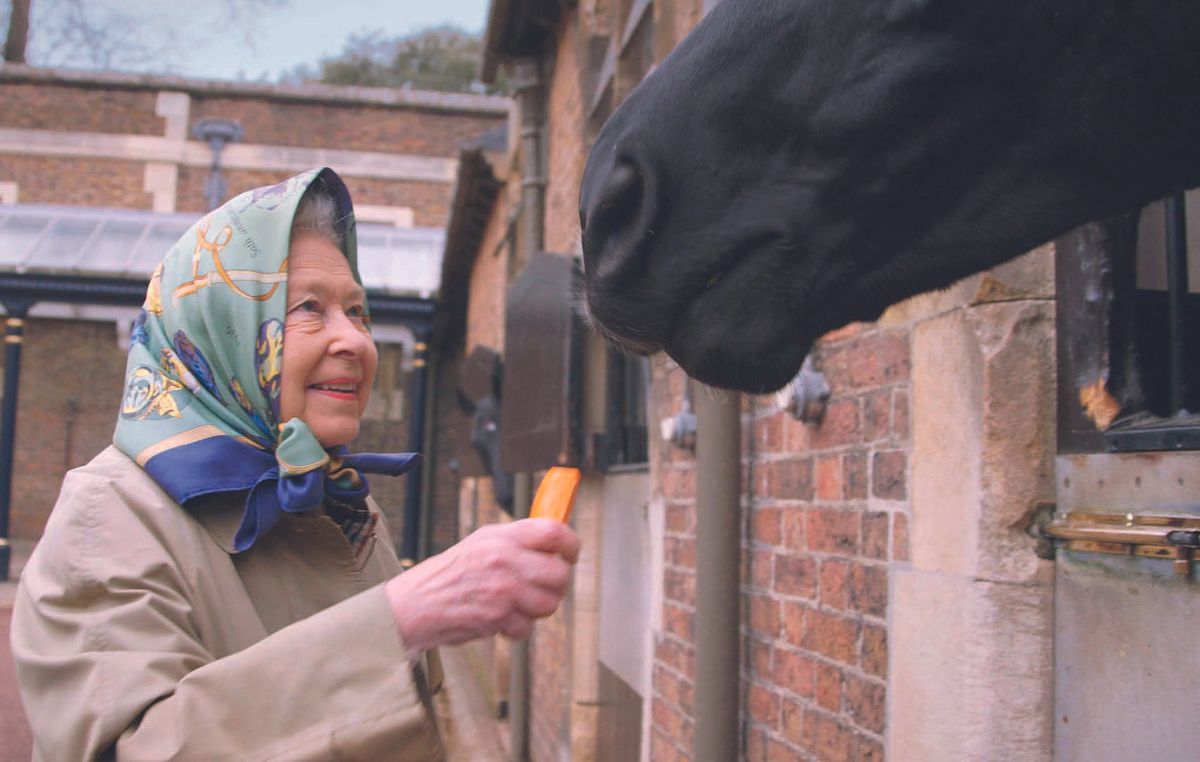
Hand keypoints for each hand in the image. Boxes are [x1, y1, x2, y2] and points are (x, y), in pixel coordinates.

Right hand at [385, 519, 580, 654]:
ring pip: (549, 604)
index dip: (571, 544)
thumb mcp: (484, 542)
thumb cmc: (454, 572)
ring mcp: (503, 589)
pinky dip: (517, 627)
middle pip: (560, 574)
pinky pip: (527, 627)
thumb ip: (519, 541)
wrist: (418, 602)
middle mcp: (506, 559)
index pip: (554, 532)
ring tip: (518, 603)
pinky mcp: (498, 617)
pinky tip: (501, 617)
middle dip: (557, 585)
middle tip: (543, 586)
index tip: (570, 555)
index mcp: (504, 536)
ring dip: (538, 608)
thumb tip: (556, 544)